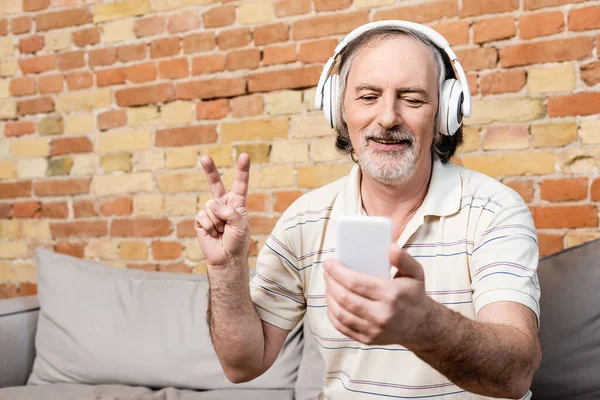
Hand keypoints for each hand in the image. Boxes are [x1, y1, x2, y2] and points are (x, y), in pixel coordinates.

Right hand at [195, 153, 250, 268]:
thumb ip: (230, 212)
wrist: (226, 258)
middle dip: (209, 170)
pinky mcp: (201, 220)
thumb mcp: (241, 225)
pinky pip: (203, 215)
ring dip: (218, 221)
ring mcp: (211, 211)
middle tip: (204, 157)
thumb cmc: (238, 241)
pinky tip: (213, 233)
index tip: (245, 156)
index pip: (240, 184)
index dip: (242, 170)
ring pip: (210, 206)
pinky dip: (210, 226)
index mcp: (237, 203)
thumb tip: (212, 205)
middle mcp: (223, 204)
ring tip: (221, 231)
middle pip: (215, 184)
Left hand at [323, 244, 433, 346]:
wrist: (423, 326)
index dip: (338, 272)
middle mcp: (382, 315)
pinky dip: (332, 314)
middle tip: (327, 272)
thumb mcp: (415, 273)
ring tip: (328, 284)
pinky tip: (331, 302)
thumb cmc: (414, 295)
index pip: (356, 283)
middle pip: (345, 298)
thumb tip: (390, 247)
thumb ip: (404, 259)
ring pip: (341, 313)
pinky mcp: (368, 340)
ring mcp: (374, 330)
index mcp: (391, 295)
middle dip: (330, 282)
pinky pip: (343, 327)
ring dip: (329, 297)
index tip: (329, 263)